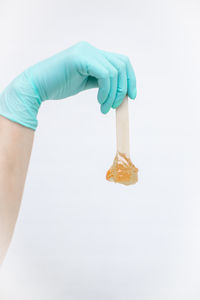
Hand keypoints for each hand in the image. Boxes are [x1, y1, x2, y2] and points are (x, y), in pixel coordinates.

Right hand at [0, 42, 136, 129]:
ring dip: (114, 94)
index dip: (130, 79)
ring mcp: (85, 52)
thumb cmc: (58, 86)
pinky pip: (105, 74)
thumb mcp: (86, 82)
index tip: (131, 97)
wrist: (36, 87)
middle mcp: (90, 49)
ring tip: (104, 108)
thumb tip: (120, 91)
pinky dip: (106, 91)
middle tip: (115, 106)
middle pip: (122, 64)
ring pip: (115, 71)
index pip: (121, 62)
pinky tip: (99, 102)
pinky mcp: (80, 58)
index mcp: (93, 54)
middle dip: (123, 88)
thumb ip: (102, 82)